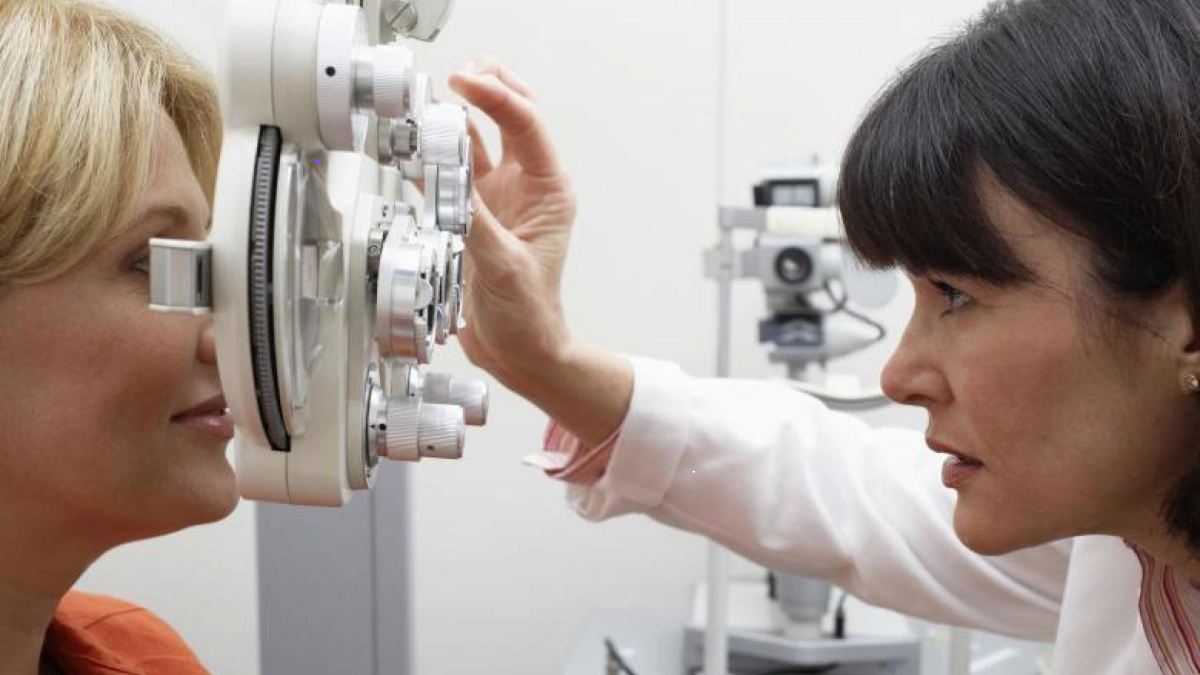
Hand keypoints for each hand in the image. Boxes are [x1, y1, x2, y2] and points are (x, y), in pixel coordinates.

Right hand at [449, 59, 632, 446]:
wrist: (520, 351)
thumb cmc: (530, 315)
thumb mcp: (504, 267)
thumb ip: (475, 222)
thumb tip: (449, 182)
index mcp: (549, 190)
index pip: (526, 124)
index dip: (496, 96)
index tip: (465, 82)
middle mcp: (524, 186)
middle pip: (509, 115)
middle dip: (486, 87)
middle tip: (456, 75)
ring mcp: (497, 198)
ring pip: (475, 140)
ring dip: (453, 119)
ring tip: (428, 104)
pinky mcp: (471, 215)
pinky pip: (448, 173)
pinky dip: (431, 157)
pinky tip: (413, 147)